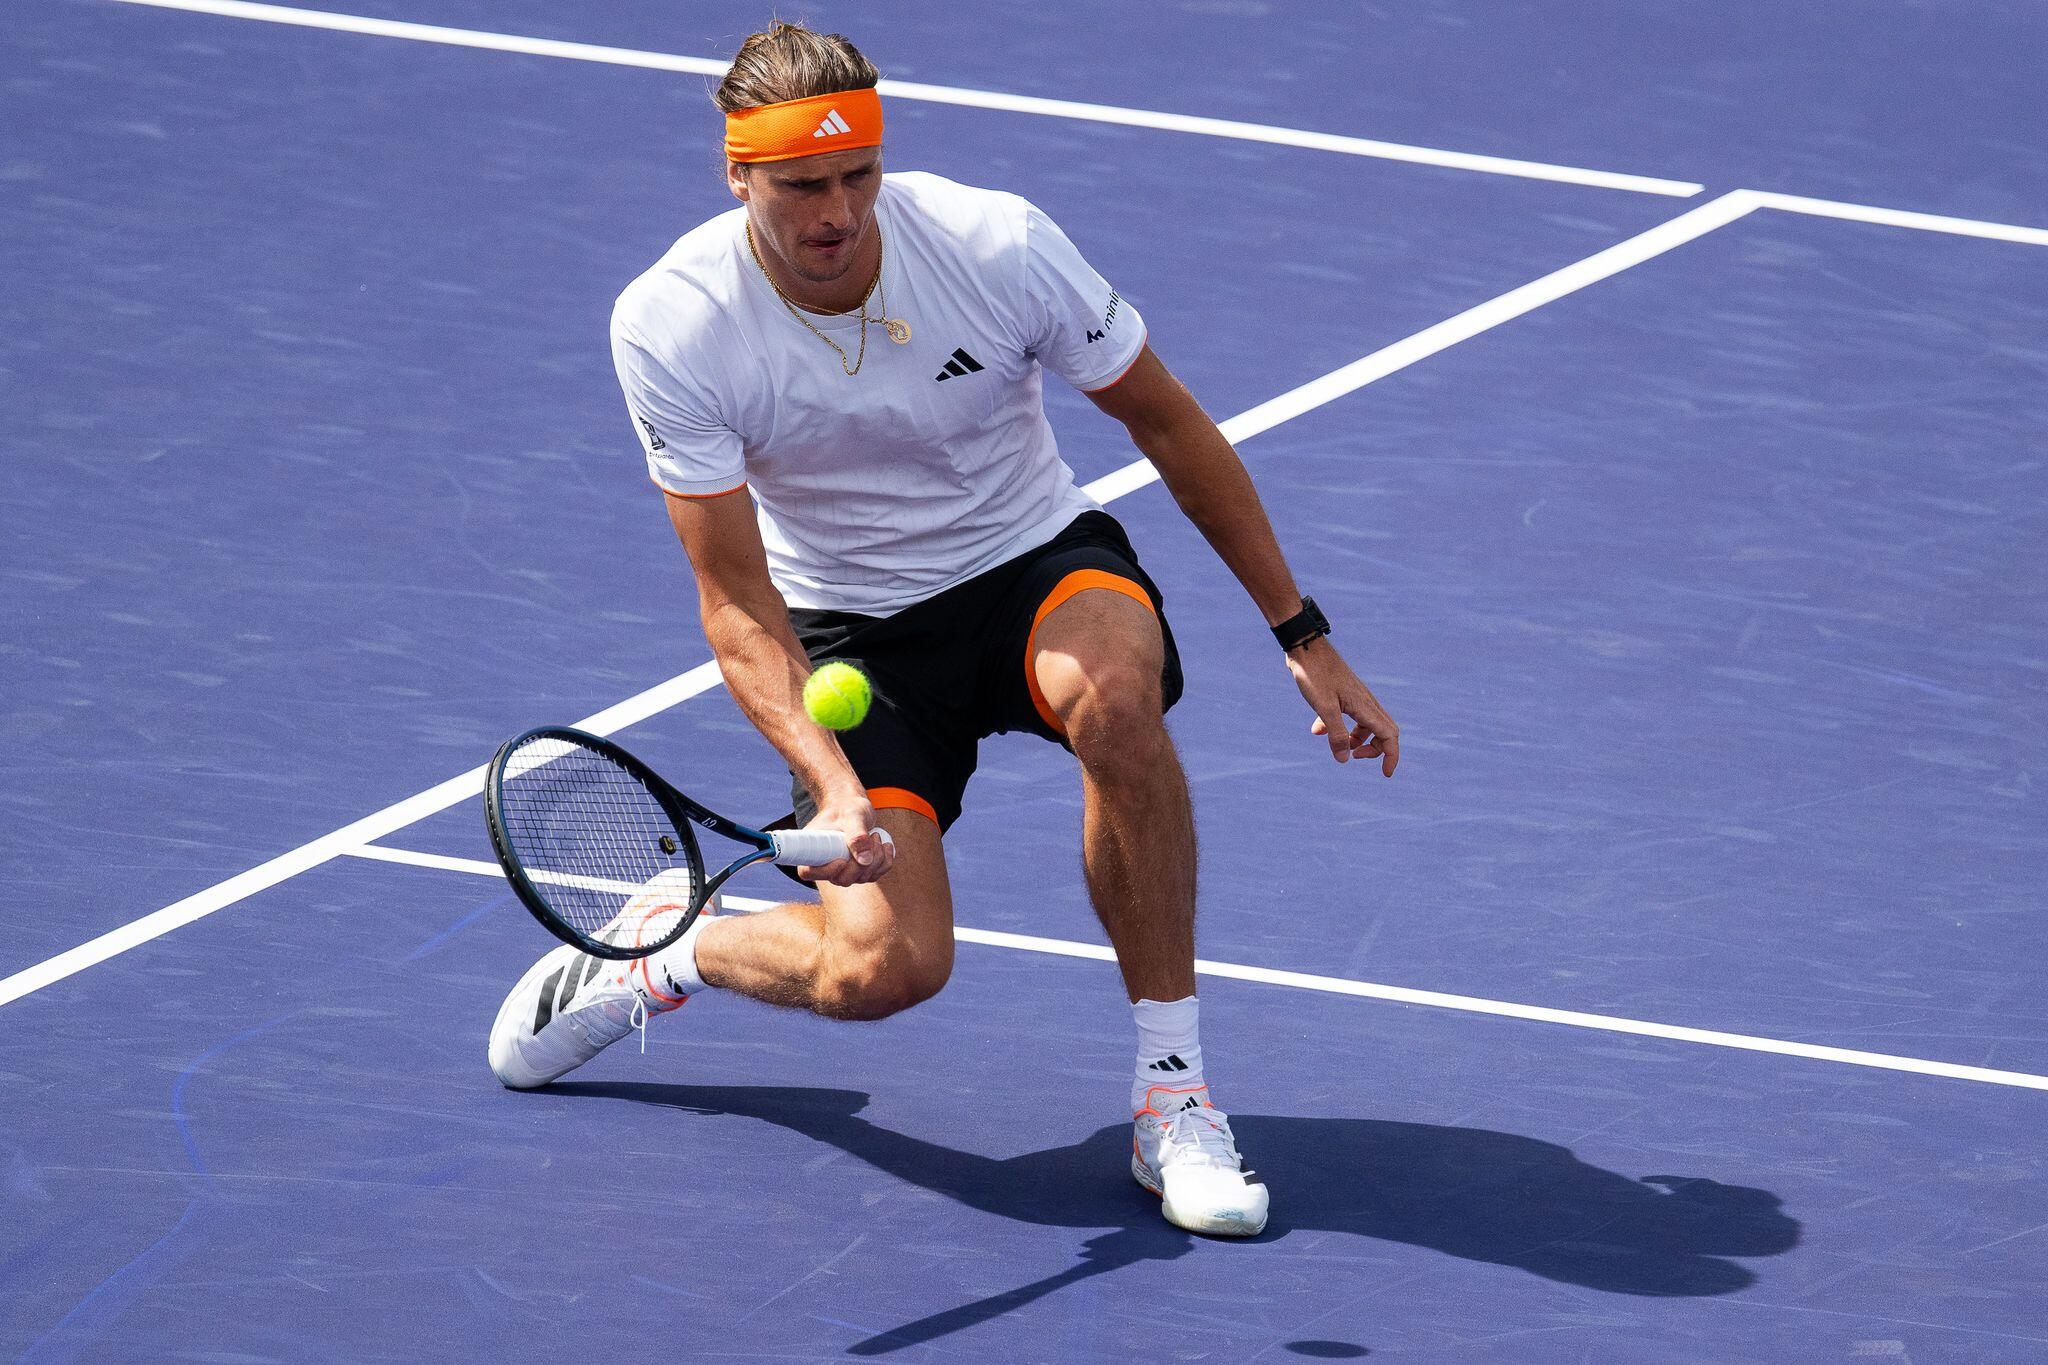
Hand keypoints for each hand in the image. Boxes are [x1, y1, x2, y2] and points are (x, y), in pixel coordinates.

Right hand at [798, 793, 894, 886]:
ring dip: (876, 859)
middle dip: (861, 863)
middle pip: (842, 879)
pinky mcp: (859, 870)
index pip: (808, 872)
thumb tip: (865, 860)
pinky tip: (885, 845)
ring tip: (876, 835)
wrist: (854, 807)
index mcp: (812, 848)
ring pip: (861, 878)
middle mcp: (826, 863)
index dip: (825, 872)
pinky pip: (874, 875)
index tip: (842, 860)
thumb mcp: (853, 816)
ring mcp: (843, 869)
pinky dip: (885, 862)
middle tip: (870, 838)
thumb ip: (857, 835)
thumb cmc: (847, 808)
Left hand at [1286, 638, 1399, 774]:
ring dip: (1356, 739)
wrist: (1306, 648)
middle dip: (1375, 749)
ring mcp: (1356, 697)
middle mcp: (1366, 702)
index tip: (1385, 774)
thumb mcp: (1323, 707)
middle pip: (1383, 731)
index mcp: (1365, 706)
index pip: (1389, 736)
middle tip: (1355, 757)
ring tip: (1339, 747)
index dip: (1390, 756)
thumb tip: (1345, 759)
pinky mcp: (1344, 693)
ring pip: (1366, 725)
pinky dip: (1339, 726)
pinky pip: (1350, 715)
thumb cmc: (1315, 675)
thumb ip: (1336, 734)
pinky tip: (1316, 729)